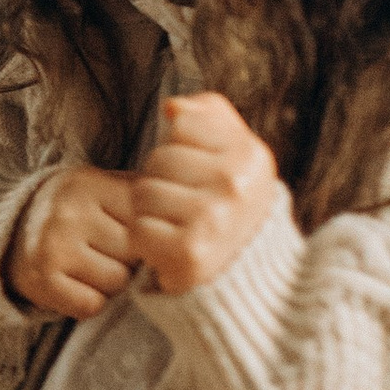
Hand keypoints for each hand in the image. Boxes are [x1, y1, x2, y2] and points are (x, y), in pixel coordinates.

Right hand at [6, 164, 138, 317]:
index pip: (145, 221)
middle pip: (134, 254)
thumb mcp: (103, 191)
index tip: (132, 235)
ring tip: (91, 267)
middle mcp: (69, 212)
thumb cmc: (75, 215)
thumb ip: (143, 197)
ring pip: (116, 282)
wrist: (9, 238)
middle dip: (129, 261)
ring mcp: (53, 246)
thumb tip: (192, 218)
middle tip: (107, 253)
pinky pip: (91, 305)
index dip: (145, 235)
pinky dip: (89, 302)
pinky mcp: (43, 280)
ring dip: (111, 284)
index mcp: (89, 184)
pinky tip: (76, 284)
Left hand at [129, 92, 278, 295]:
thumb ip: (210, 117)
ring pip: (143, 193)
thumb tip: (171, 106)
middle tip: (188, 208)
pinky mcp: (188, 253)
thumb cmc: (232, 211)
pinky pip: (138, 229)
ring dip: (151, 212)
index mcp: (251, 156)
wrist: (248, 284)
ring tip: (178, 227)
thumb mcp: (237, 156)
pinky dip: (146, 243)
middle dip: (164, 181)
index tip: (202, 173)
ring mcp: (213, 219)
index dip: (183, 148)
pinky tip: (170, 248)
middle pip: (158, 159)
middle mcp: (235, 185)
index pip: (183, 122)